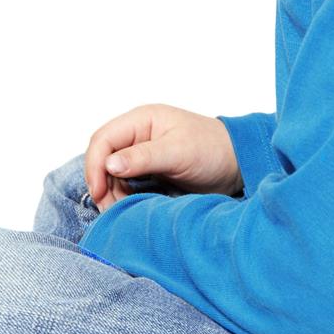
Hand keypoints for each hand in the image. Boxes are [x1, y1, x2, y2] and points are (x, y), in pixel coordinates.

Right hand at [84, 103, 242, 210]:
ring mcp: (144, 154)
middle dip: (102, 183)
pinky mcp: (153, 173)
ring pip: (114, 174)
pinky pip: (129, 185)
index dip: (95, 165)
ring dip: (113, 193)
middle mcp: (138, 135)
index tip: (98, 192)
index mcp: (141, 120)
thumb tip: (109, 165)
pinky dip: (126, 197)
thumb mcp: (177, 152)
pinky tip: (130, 209)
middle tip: (107, 208)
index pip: (104, 140)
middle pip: (105, 158)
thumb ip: (142, 158)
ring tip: (119, 212)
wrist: (238, 164)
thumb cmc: (213, 150)